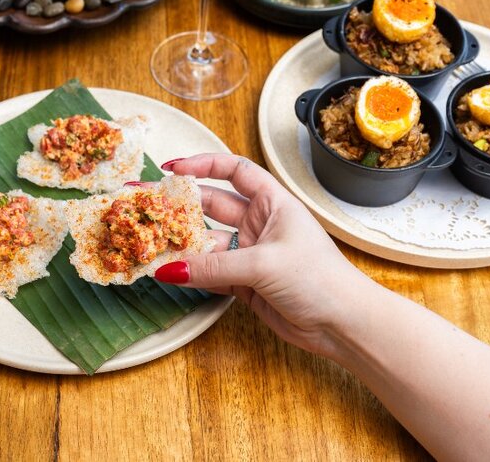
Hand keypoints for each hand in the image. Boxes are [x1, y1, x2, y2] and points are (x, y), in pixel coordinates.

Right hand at [155, 153, 375, 357]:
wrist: (342, 324)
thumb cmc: (319, 279)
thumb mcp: (264, 265)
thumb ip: (213, 267)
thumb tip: (169, 270)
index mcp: (272, 203)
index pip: (234, 170)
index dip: (203, 165)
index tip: (172, 168)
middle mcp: (259, 223)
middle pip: (211, 205)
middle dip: (180, 204)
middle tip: (148, 204)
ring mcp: (249, 253)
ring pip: (206, 242)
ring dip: (180, 243)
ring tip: (149, 240)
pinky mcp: (243, 282)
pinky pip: (209, 271)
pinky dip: (189, 272)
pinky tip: (168, 271)